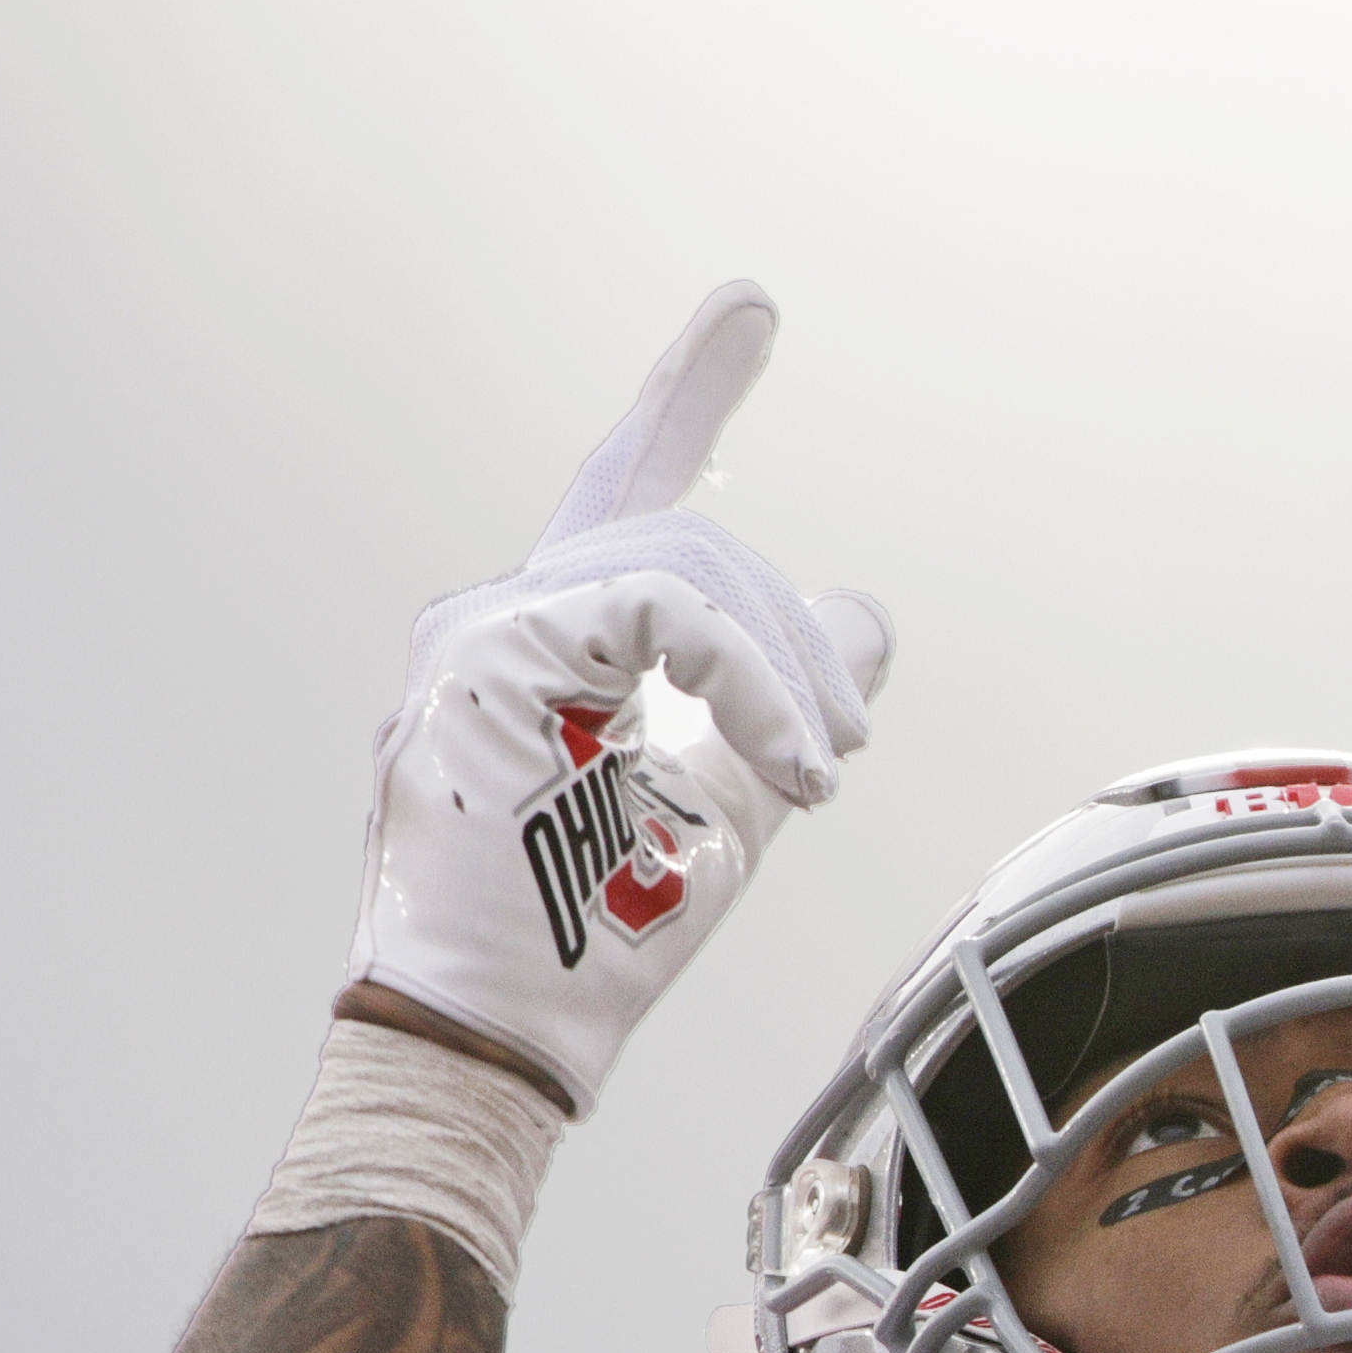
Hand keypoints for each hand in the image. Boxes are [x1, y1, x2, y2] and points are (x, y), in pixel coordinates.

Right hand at [342, 284, 888, 1113]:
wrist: (498, 1042)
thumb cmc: (588, 953)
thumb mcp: (727, 804)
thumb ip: (783, 707)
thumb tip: (866, 619)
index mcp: (548, 652)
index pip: (629, 497)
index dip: (689, 398)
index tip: (750, 310)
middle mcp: (501, 622)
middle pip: (680, 534)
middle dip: (791, 629)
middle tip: (848, 741)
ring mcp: (485, 630)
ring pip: (684, 564)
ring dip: (785, 672)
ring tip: (821, 771)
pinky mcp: (495, 649)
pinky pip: (665, 607)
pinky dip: (750, 681)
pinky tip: (788, 761)